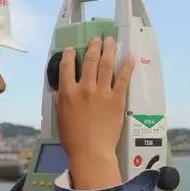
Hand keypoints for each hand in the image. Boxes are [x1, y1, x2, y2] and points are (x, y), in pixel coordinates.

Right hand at [53, 36, 134, 189]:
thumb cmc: (73, 139)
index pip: (66, 67)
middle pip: (89, 60)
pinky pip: (123, 78)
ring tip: (111, 40)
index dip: (68, 55)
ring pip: (105, 64)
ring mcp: (102, 92)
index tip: (71, 49)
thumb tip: (60, 91)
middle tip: (97, 39)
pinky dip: (126, 65)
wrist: (91, 151)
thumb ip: (60, 102)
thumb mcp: (60, 118)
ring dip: (108, 49)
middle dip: (93, 46)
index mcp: (67, 93)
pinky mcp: (117, 99)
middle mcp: (84, 88)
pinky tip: (129, 56)